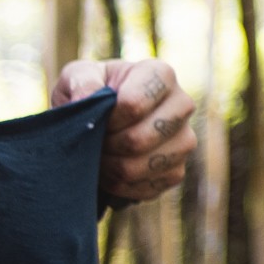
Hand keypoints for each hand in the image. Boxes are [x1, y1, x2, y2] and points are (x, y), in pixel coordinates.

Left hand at [60, 57, 194, 204]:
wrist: (104, 119)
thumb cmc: (93, 92)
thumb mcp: (78, 77)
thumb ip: (81, 82)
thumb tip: (86, 100)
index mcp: (162, 75)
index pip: (133, 104)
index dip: (107, 119)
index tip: (97, 118)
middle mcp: (182, 105)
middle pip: (139, 139)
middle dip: (107, 145)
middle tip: (95, 141)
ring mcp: (185, 141)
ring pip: (142, 167)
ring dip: (111, 167)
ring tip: (101, 156)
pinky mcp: (177, 171)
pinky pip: (147, 188)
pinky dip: (121, 185)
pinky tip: (111, 171)